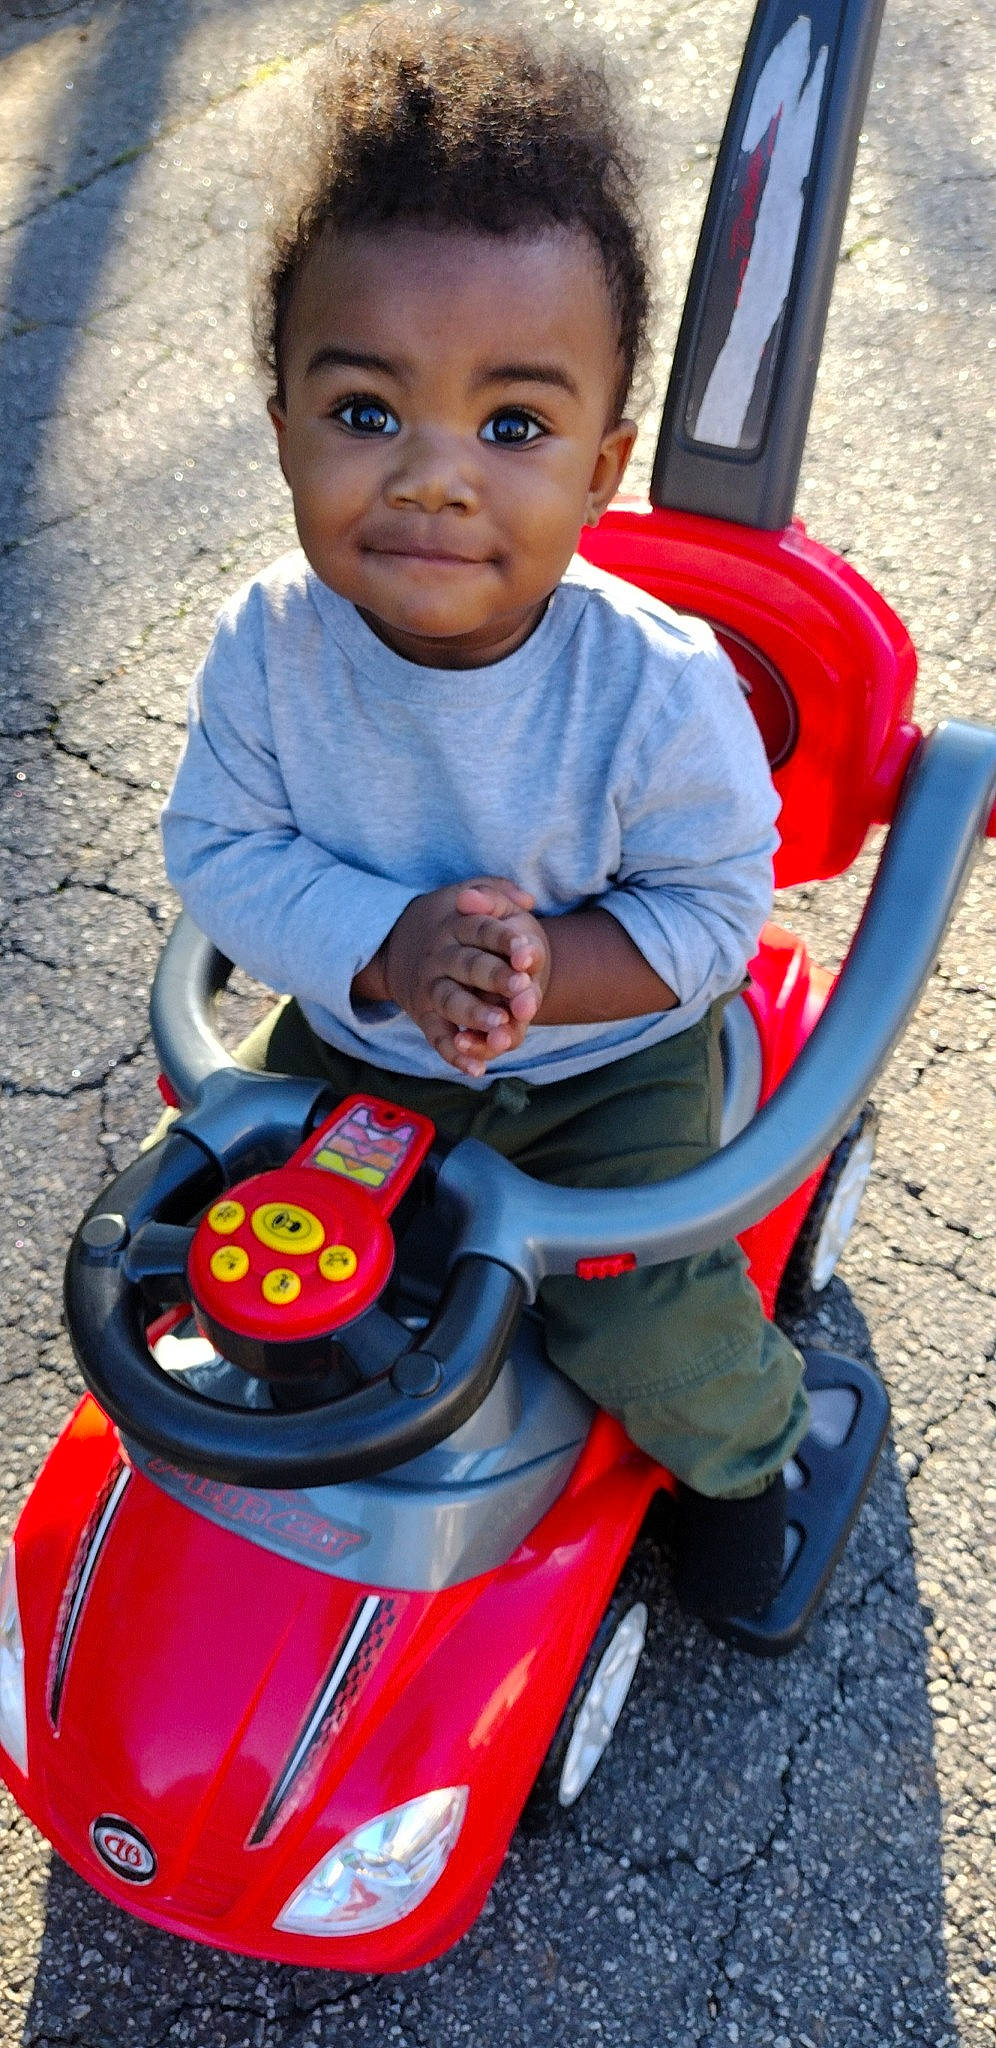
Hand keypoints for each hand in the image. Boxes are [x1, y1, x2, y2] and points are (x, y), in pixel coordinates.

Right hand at [367, 877, 549, 1077]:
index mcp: (456, 926)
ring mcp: (431, 989)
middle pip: (469, 966)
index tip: (527, 950)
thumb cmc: (453, 922)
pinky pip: (438, 1039)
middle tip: (521, 988)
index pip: (482, 930)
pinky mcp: (426, 1018)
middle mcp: (441, 958)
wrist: (397, 944)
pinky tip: (477, 1068)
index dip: (504, 939)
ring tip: (501, 1026)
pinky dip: (455, 1055)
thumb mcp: (470, 893)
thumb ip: (498, 892)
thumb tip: (526, 901)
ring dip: (476, 1016)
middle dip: (496, 978)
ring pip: (452, 1003)